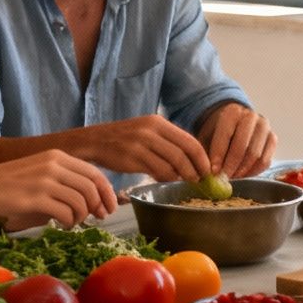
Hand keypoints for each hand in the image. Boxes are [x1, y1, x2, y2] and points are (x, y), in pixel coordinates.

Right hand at [0, 150, 117, 229]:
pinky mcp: (37, 198)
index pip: (94, 172)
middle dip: (98, 205)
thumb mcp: (41, 169)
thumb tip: (92, 197)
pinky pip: (65, 212)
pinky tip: (63, 224)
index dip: (106, 191)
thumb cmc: (13, 182)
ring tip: (73, 221)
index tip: (109, 206)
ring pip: (81, 201)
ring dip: (81, 216)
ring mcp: (45, 181)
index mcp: (58, 156)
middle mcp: (54, 165)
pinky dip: (69, 221)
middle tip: (97, 217)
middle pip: (91, 187)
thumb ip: (64, 177)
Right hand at [78, 114, 211, 181]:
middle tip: (199, 179)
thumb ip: (167, 142)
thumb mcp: (146, 132)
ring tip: (182, 180)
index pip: (189, 140)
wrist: (94, 141)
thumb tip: (192, 160)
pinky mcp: (131, 158)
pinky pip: (157, 171)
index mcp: (158, 122)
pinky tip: (164, 179)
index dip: (202, 157)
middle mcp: (151, 130)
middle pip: (184, 152)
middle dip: (195, 169)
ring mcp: (140, 144)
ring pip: (172, 164)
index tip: (208, 169)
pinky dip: (165, 178)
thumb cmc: (123, 139)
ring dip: (181, 176)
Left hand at [198, 103, 276, 177]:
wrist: (235, 126)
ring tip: (232, 178)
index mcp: (232, 111)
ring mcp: (264, 127)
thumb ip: (207, 153)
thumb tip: (210, 175)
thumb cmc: (219, 134)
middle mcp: (251, 116)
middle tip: (223, 179)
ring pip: (256, 155)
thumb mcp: (208, 138)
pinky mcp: (273, 138)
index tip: (214, 171)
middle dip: (231, 165)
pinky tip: (243, 176)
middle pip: (243, 146)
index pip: (226, 134)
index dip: (219, 154)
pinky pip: (266, 161)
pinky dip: (254, 172)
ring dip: (243, 171)